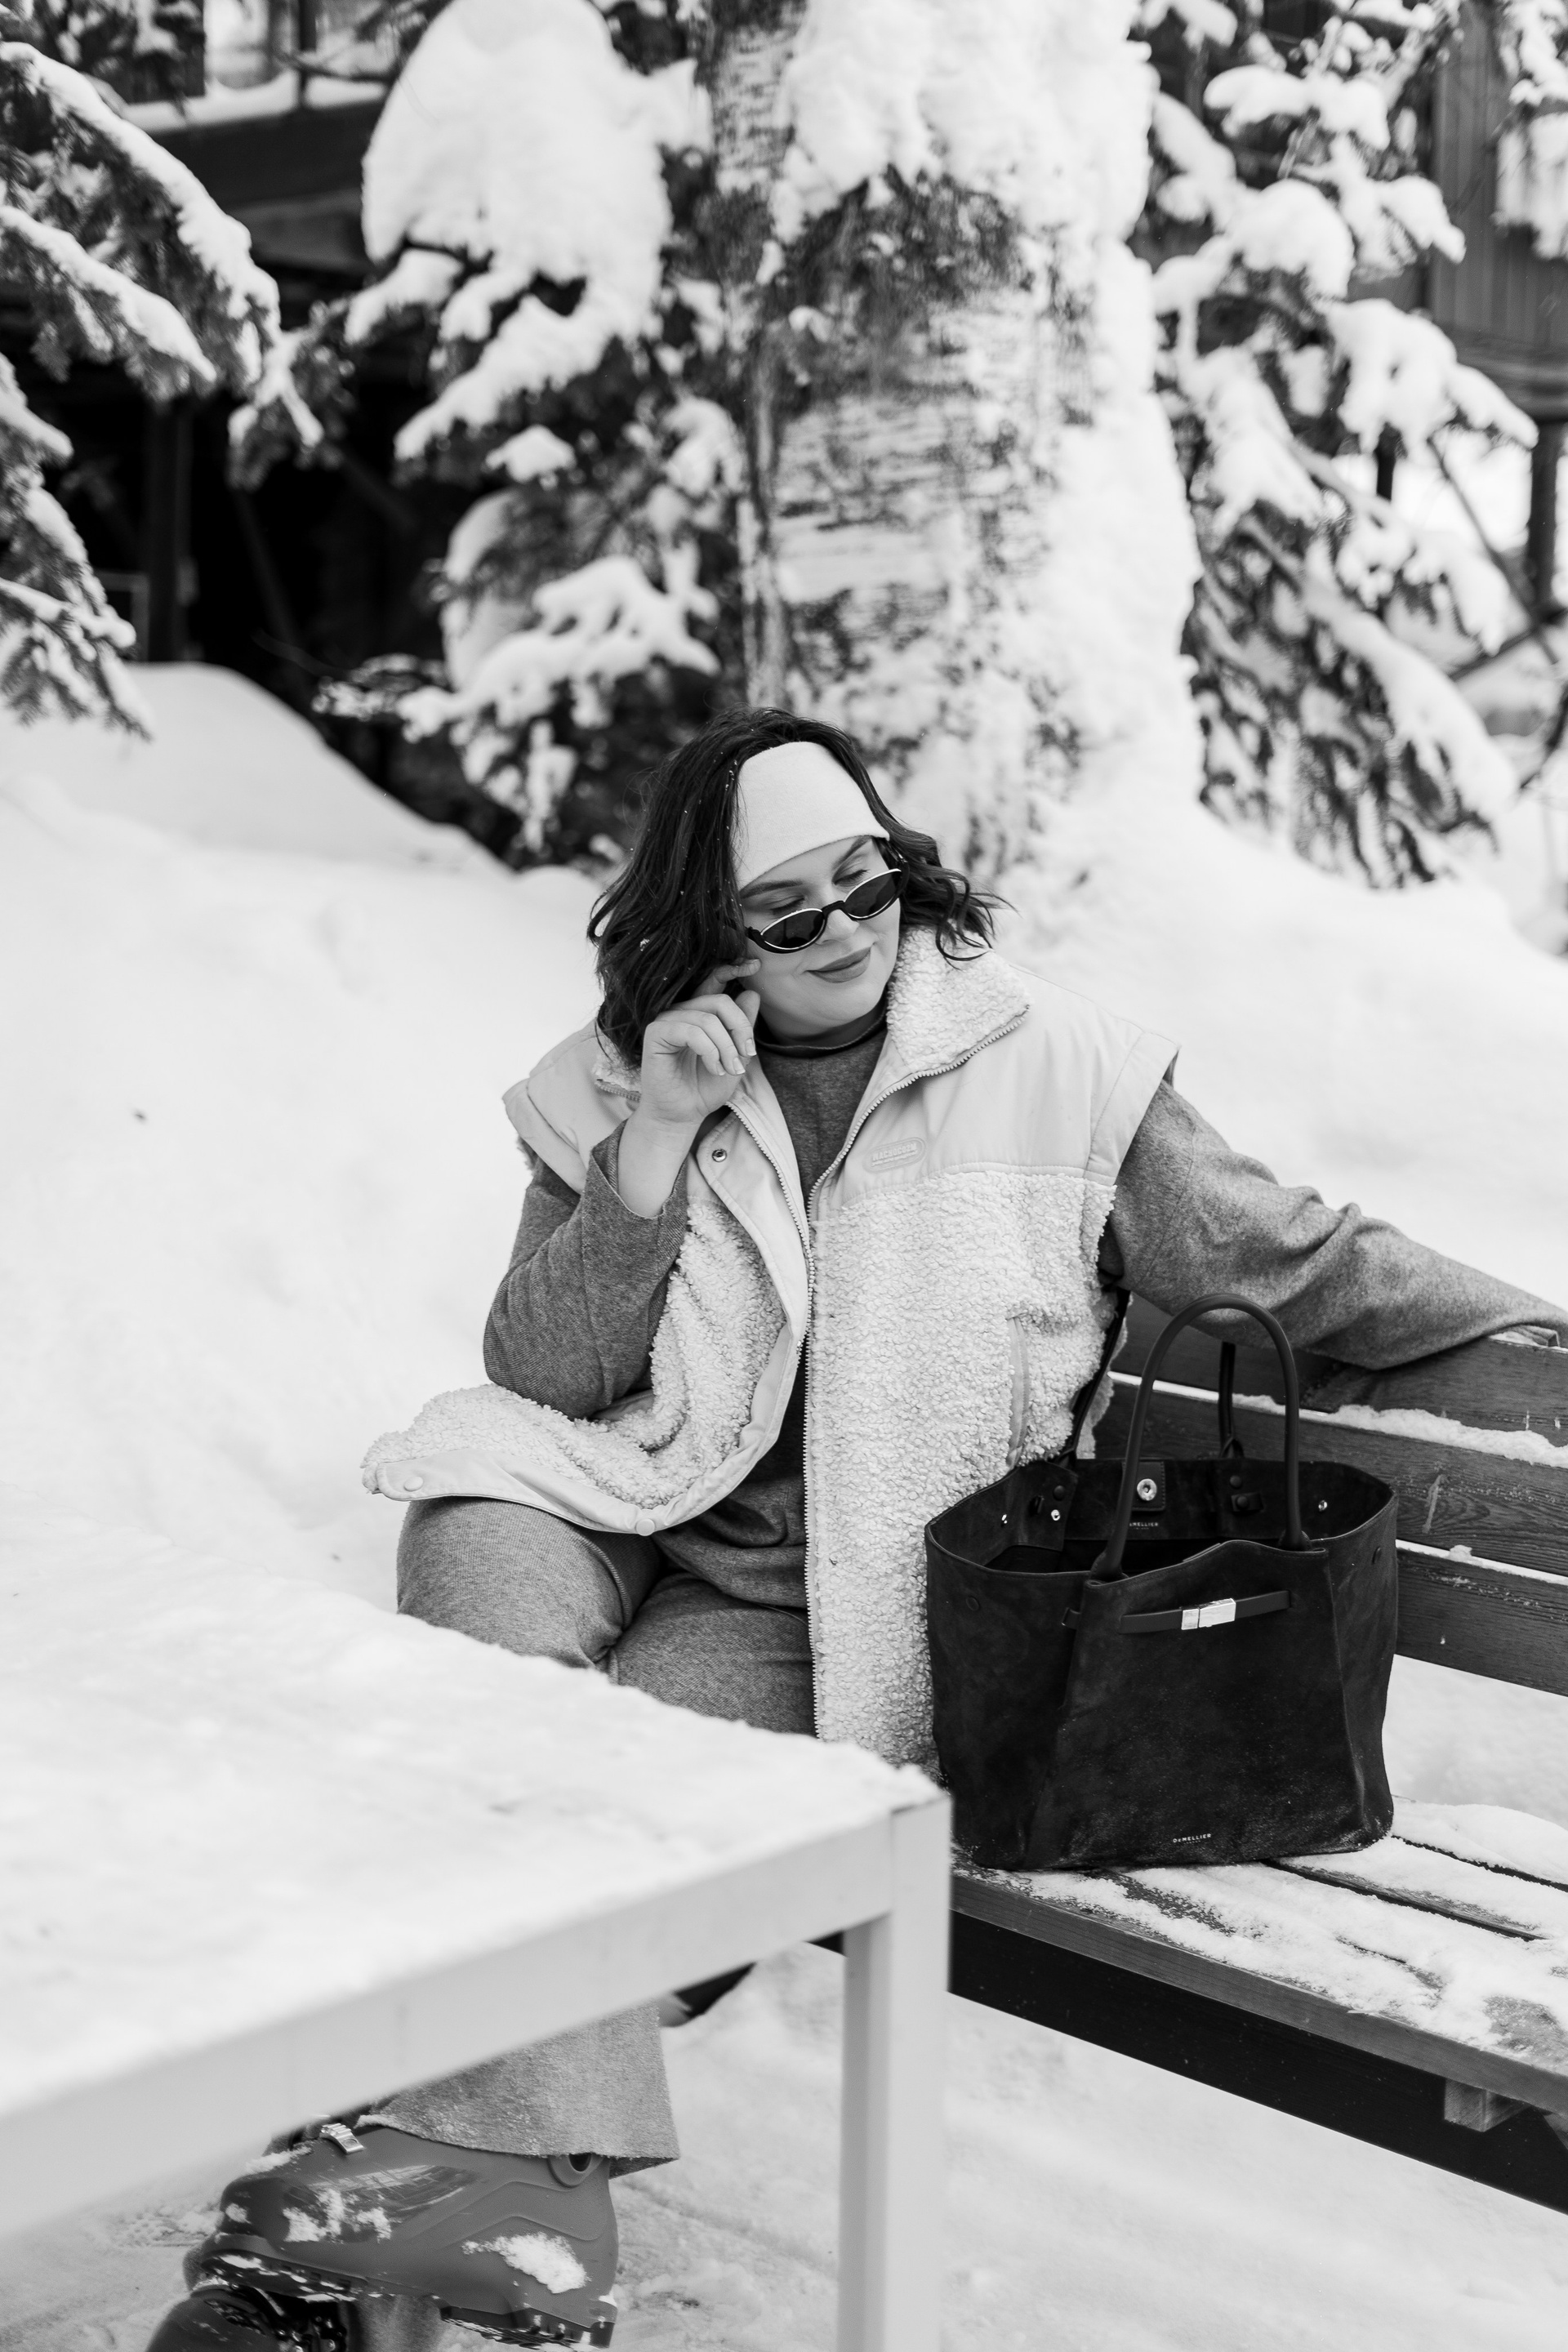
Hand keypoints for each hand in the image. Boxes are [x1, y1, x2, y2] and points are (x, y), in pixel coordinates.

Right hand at [635, 961, 760, 1132]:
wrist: (683, 1114)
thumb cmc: (705, 1087)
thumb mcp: (735, 1056)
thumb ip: (742, 1027)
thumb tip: (752, 993)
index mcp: (700, 1013)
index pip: (716, 982)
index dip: (734, 968)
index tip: (755, 965)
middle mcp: (682, 1011)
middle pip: (720, 1001)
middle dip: (740, 1028)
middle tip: (747, 1055)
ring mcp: (667, 1020)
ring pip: (707, 1018)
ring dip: (726, 1047)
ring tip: (729, 1069)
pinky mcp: (656, 1033)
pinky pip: (690, 1030)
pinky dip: (710, 1051)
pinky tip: (714, 1068)